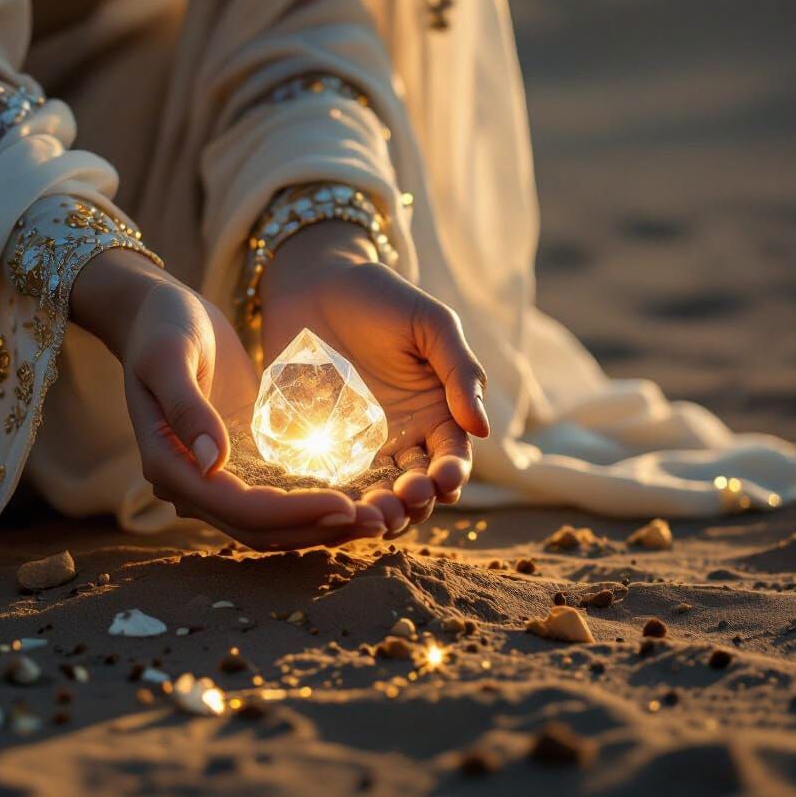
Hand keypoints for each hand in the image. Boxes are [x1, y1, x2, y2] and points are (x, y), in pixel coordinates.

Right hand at [70, 248, 391, 548]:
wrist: (159, 315)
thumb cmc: (161, 326)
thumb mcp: (168, 356)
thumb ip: (187, 408)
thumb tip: (215, 462)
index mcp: (168, 465)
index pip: (238, 508)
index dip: (292, 513)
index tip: (344, 504)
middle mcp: (190, 484)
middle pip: (259, 530)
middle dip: (317, 529)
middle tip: (378, 522)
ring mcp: (214, 479)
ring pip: (270, 527)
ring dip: (320, 528)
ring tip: (376, 520)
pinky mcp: (237, 465)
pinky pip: (276, 501)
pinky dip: (312, 508)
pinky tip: (355, 499)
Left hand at [260, 222, 488, 535]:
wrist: (313, 282)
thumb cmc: (379, 297)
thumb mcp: (430, 324)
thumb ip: (460, 371)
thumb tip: (482, 429)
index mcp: (437, 412)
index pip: (452, 458)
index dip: (451, 474)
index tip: (444, 479)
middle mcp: (403, 437)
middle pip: (416, 489)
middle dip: (416, 503)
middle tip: (404, 500)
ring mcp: (359, 446)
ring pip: (376, 495)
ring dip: (380, 512)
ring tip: (372, 514)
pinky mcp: (317, 445)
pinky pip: (329, 482)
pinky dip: (336, 500)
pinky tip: (334, 504)